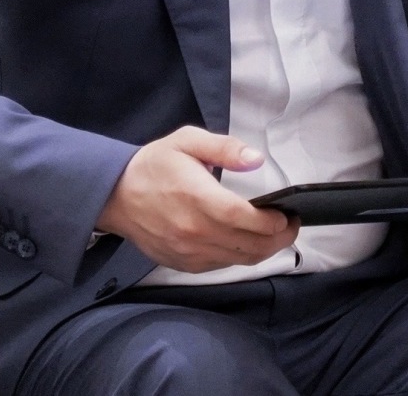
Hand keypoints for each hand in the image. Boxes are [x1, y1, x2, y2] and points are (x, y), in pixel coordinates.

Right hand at [95, 126, 299, 272]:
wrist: (115, 195)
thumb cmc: (154, 164)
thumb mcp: (187, 141)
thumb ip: (224, 148)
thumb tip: (255, 158)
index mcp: (197, 198)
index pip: (243, 219)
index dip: (271, 222)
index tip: (287, 215)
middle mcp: (194, 231)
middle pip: (248, 245)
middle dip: (278, 238)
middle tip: (292, 226)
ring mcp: (188, 252)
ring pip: (238, 260)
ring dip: (264, 250)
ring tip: (277, 235)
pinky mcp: (183, 263)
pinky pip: (221, 265)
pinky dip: (241, 257)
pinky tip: (247, 243)